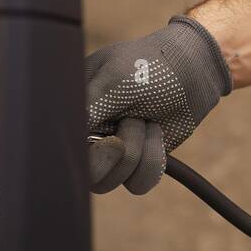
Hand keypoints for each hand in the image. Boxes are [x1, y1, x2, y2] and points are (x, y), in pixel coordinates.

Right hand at [85, 14, 231, 193]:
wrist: (188, 72)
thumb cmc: (145, 67)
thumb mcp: (114, 80)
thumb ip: (89, 106)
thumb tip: (70, 133)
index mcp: (72, 114)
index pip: (62, 148)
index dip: (84, 152)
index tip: (110, 138)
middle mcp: (86, 137)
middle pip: (84, 175)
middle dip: (114, 153)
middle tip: (132, 123)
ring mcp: (111, 154)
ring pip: (109, 182)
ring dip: (136, 150)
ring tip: (144, 120)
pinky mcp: (137, 164)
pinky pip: (138, 183)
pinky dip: (152, 160)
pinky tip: (156, 133)